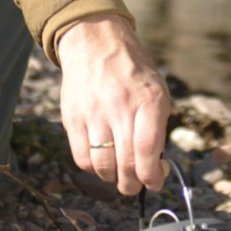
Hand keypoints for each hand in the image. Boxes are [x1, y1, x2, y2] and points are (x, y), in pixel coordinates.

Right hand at [56, 14, 169, 195]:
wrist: (96, 45)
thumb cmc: (133, 73)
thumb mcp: (157, 92)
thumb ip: (158, 127)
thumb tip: (155, 166)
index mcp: (148, 100)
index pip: (147, 150)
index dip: (152, 176)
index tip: (155, 183)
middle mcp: (120, 107)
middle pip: (125, 164)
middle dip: (133, 185)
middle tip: (136, 185)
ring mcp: (93, 114)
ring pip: (102, 166)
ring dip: (113, 179)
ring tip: (119, 176)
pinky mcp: (72, 119)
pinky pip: (81, 158)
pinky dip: (93, 169)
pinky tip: (101, 162)